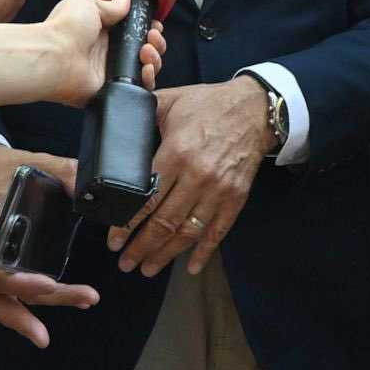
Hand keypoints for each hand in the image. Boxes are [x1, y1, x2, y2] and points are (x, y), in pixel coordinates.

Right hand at [0, 146, 98, 346]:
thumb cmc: (5, 168)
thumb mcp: (32, 161)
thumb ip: (62, 171)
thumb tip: (89, 185)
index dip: (20, 282)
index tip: (49, 284)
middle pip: (0, 296)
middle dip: (33, 312)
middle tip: (83, 301)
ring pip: (0, 303)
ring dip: (28, 319)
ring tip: (67, 320)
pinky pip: (5, 297)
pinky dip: (25, 310)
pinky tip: (59, 308)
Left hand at [41, 0, 165, 106]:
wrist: (54, 57)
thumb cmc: (65, 28)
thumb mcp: (89, 4)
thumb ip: (111, 5)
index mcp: (103, 32)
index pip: (134, 32)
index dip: (148, 28)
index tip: (154, 25)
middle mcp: (108, 53)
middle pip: (144, 50)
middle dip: (156, 43)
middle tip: (152, 37)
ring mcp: (111, 73)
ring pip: (145, 69)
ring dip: (154, 58)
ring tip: (146, 51)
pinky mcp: (112, 90)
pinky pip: (138, 89)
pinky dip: (148, 79)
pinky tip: (146, 68)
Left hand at [105, 79, 268, 278]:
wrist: (255, 108)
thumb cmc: (208, 104)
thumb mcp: (170, 101)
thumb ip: (142, 115)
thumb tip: (114, 128)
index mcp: (176, 153)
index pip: (146, 198)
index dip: (127, 223)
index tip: (114, 240)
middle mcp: (197, 176)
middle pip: (164, 222)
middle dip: (141, 246)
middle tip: (125, 263)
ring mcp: (218, 190)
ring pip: (188, 232)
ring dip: (166, 254)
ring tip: (148, 268)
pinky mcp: (236, 197)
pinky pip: (218, 231)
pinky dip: (205, 252)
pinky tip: (191, 267)